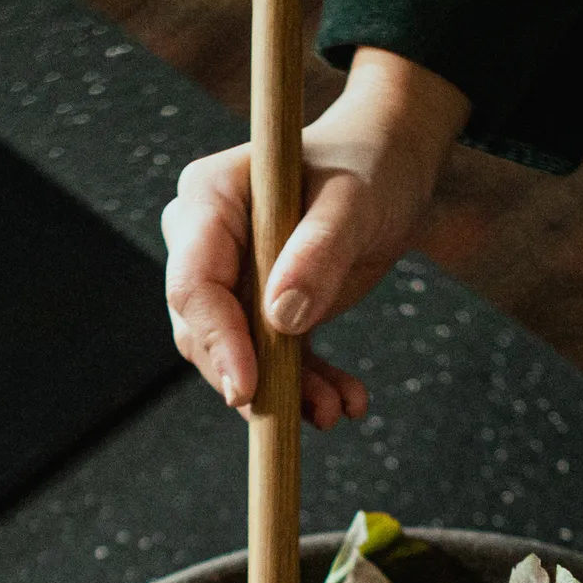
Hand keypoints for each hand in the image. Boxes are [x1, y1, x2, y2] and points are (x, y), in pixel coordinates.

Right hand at [161, 47, 471, 428]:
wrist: (389, 172)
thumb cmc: (369, 170)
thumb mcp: (353, 205)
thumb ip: (318, 252)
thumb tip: (281, 316)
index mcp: (210, 198)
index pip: (193, 282)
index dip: (217, 340)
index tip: (248, 388)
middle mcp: (205, 239)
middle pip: (205, 329)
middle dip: (256, 378)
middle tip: (310, 411)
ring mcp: (231, 275)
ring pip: (239, 355)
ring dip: (288, 391)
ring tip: (338, 409)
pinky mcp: (261, 306)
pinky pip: (273, 358)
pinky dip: (308, 385)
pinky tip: (346, 400)